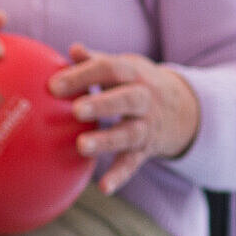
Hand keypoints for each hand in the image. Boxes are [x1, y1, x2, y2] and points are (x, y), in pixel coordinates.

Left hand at [48, 43, 201, 193]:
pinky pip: (134, 163)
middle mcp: (145, 99)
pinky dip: (120, 175)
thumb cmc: (137, 84)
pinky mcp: (147, 149)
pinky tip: (103, 187)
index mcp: (135, 74)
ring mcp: (148, 125)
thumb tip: (74, 49)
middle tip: (76, 110)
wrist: (182, 108)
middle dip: (103, 104)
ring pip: (130, 133)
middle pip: (127, 99)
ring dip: (107, 140)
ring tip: (82, 146)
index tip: (53, 85)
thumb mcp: (124, 68)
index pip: (111, 69)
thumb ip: (98, 61)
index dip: (83, 75)